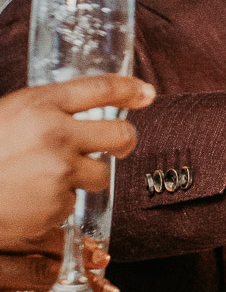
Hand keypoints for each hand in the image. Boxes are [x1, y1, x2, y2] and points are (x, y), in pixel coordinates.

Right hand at [0, 76, 151, 250]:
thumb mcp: (7, 117)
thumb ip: (43, 114)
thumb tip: (82, 116)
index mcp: (37, 104)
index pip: (99, 88)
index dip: (129, 89)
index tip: (146, 93)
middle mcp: (54, 133)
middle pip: (121, 134)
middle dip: (125, 141)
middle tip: (120, 146)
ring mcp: (59, 169)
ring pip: (100, 174)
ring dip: (82, 178)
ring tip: (44, 179)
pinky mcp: (57, 202)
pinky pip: (73, 202)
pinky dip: (56, 204)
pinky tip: (29, 200)